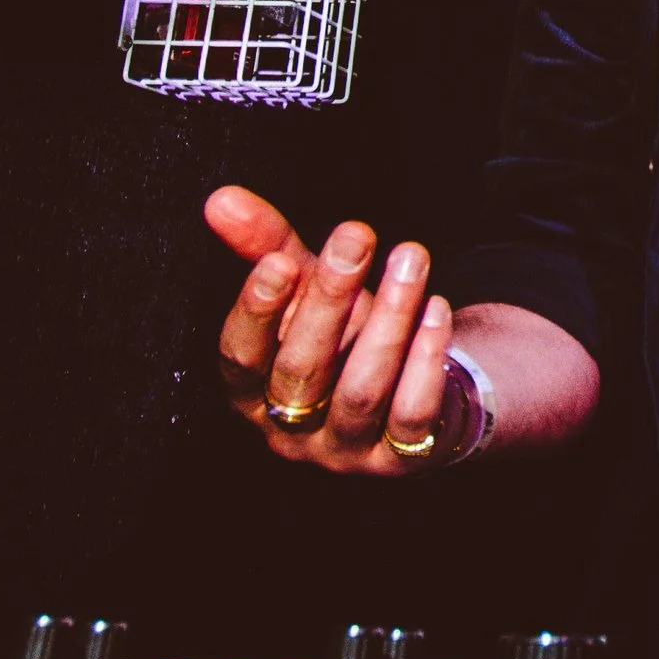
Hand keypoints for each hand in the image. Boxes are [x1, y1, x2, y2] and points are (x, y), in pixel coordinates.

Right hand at [205, 185, 461, 474]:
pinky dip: (426, 359)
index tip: (280, 260)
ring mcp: (345, 451)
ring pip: (361, 390)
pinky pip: (412, 413)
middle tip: (356, 234)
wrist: (410, 384)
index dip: (256, 312)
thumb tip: (221, 199)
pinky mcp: (400, 459)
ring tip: (411, 258)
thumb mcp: (303, 289)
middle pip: (302, 369)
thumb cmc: (341, 332)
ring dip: (389, 318)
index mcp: (251, 392)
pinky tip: (437, 309)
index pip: (240, 357)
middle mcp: (290, 431)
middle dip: (330, 298)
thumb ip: (264, 245)